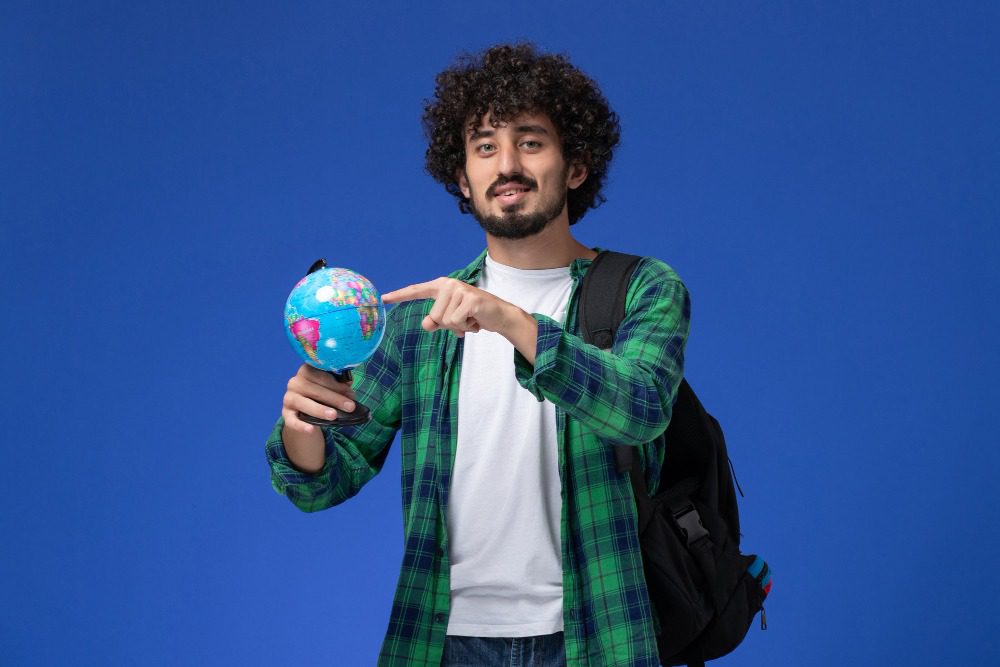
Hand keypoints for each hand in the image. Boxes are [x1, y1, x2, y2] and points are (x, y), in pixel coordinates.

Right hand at [281, 364, 357, 433]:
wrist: (304, 409)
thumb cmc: (321, 394)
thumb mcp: (330, 387)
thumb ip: (340, 386)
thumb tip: (350, 393)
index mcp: (306, 370)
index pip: (321, 375)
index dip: (337, 385)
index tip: (351, 394)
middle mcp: (295, 382)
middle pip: (315, 390)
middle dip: (334, 399)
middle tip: (350, 407)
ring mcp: (289, 398)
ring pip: (304, 403)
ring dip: (320, 410)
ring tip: (333, 415)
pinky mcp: (285, 413)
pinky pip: (292, 420)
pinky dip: (300, 425)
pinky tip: (311, 429)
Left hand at [382, 278, 515, 337]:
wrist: (499, 316)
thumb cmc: (472, 316)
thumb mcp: (450, 320)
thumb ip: (435, 321)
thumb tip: (427, 324)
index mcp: (440, 287)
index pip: (416, 290)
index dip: (399, 295)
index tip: (382, 299)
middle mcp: (448, 285)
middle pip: (433, 317)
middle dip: (448, 326)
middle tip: (463, 320)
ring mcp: (459, 290)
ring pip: (445, 321)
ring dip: (458, 327)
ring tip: (470, 319)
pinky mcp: (469, 298)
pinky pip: (456, 321)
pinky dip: (466, 327)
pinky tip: (475, 320)